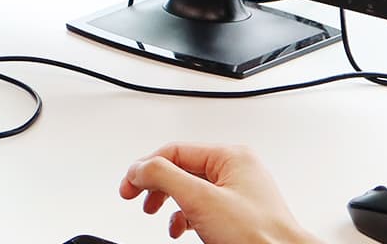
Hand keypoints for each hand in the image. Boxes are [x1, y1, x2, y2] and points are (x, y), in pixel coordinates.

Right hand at [119, 144, 318, 243]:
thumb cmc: (258, 235)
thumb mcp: (201, 199)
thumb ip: (164, 176)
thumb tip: (139, 167)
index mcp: (230, 156)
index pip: (174, 151)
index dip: (146, 167)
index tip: (129, 186)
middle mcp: (236, 169)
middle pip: (180, 168)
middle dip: (156, 185)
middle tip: (137, 199)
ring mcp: (239, 191)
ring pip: (190, 189)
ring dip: (170, 202)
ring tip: (158, 215)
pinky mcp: (238, 213)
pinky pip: (203, 206)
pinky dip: (186, 216)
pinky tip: (180, 228)